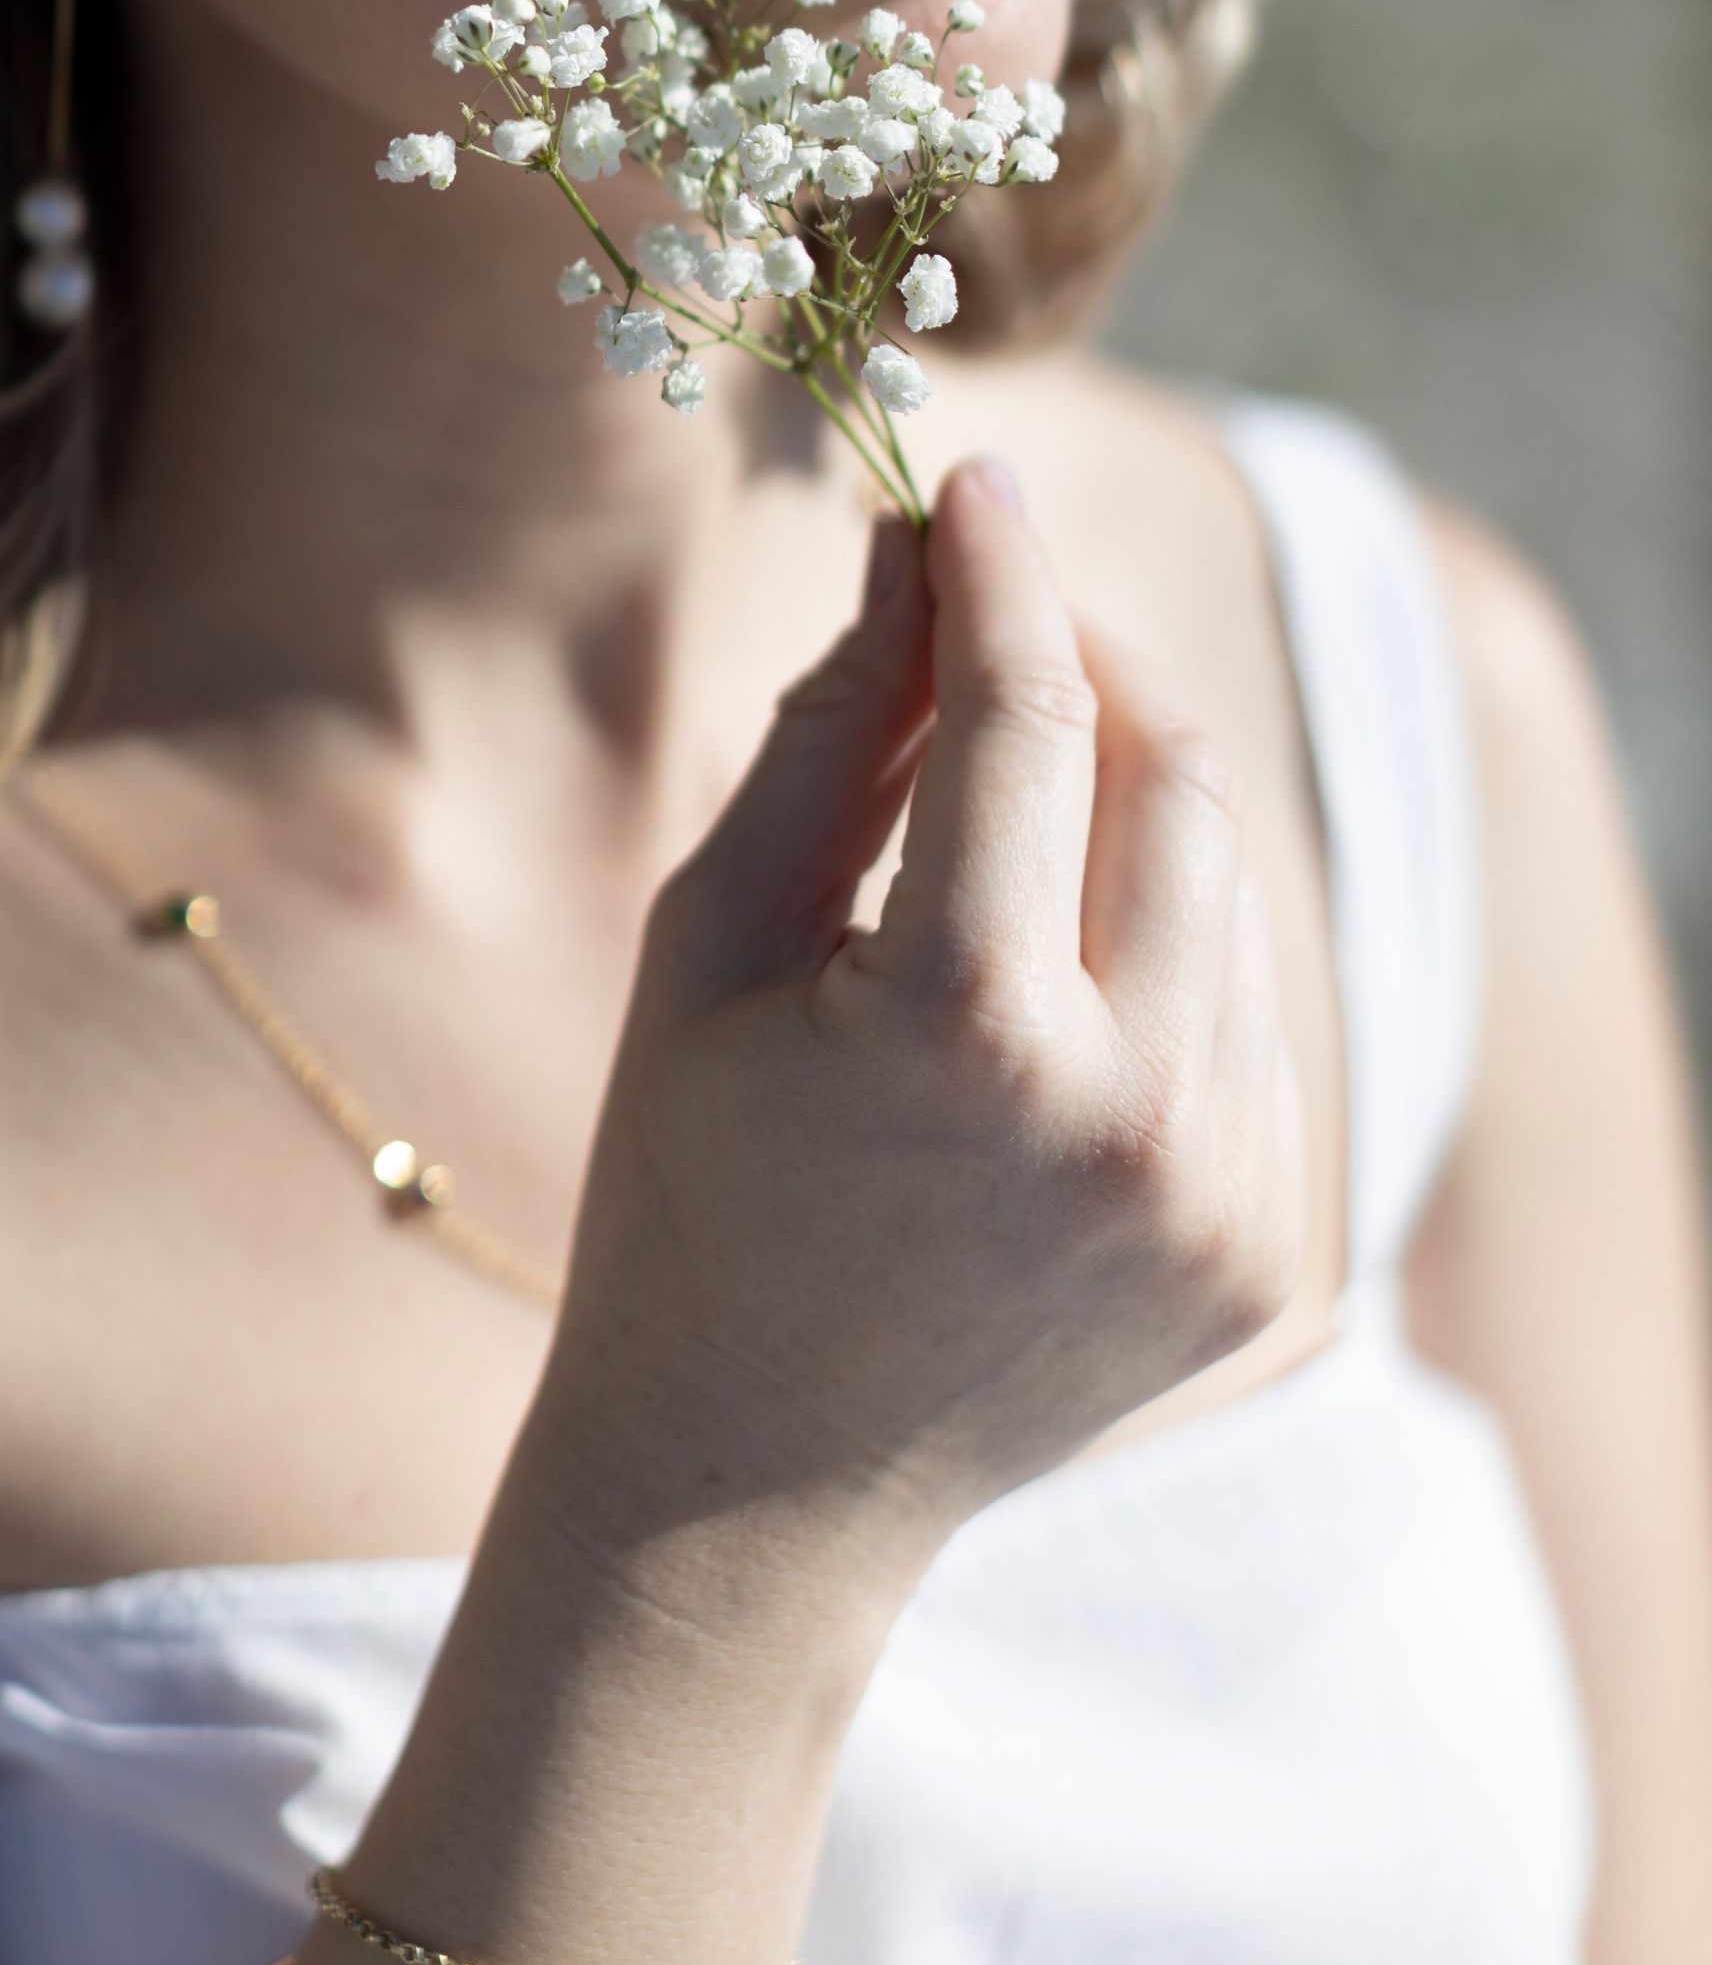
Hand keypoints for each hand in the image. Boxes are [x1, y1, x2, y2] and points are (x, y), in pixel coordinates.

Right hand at [526, 457, 1303, 1625]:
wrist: (752, 1489)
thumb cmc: (690, 1187)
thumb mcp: (714, 939)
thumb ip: (832, 733)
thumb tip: (913, 548)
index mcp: (971, 1030)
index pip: (1032, 718)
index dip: (1000, 569)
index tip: (971, 475)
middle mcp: (1137, 1117)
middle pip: (1175, 782)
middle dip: (1090, 666)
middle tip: (994, 613)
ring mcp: (1227, 1202)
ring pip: (1227, 896)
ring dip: (1127, 806)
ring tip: (996, 814)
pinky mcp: (1273, 1260)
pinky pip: (1249, 1025)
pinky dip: (1165, 953)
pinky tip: (1045, 984)